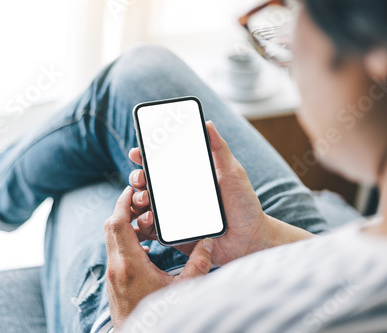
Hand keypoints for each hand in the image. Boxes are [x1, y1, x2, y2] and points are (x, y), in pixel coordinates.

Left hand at [104, 186, 213, 329]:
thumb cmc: (162, 316)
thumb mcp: (184, 290)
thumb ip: (198, 264)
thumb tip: (208, 243)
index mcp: (130, 265)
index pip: (118, 224)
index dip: (122, 203)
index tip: (131, 191)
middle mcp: (116, 267)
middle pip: (110, 227)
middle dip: (122, 209)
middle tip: (138, 199)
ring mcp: (112, 275)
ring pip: (110, 239)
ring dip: (123, 225)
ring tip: (143, 219)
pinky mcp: (113, 282)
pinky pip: (114, 252)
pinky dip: (124, 241)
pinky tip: (144, 244)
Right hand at [129, 121, 284, 265]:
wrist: (249, 240)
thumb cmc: (244, 205)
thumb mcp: (233, 172)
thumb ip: (219, 149)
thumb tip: (207, 123)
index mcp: (187, 176)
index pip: (160, 163)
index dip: (145, 156)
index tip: (138, 152)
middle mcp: (176, 193)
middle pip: (146, 182)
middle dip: (137, 177)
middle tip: (142, 178)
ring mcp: (172, 214)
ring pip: (143, 205)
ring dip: (138, 199)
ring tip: (146, 198)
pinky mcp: (172, 234)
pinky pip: (151, 229)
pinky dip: (144, 223)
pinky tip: (149, 218)